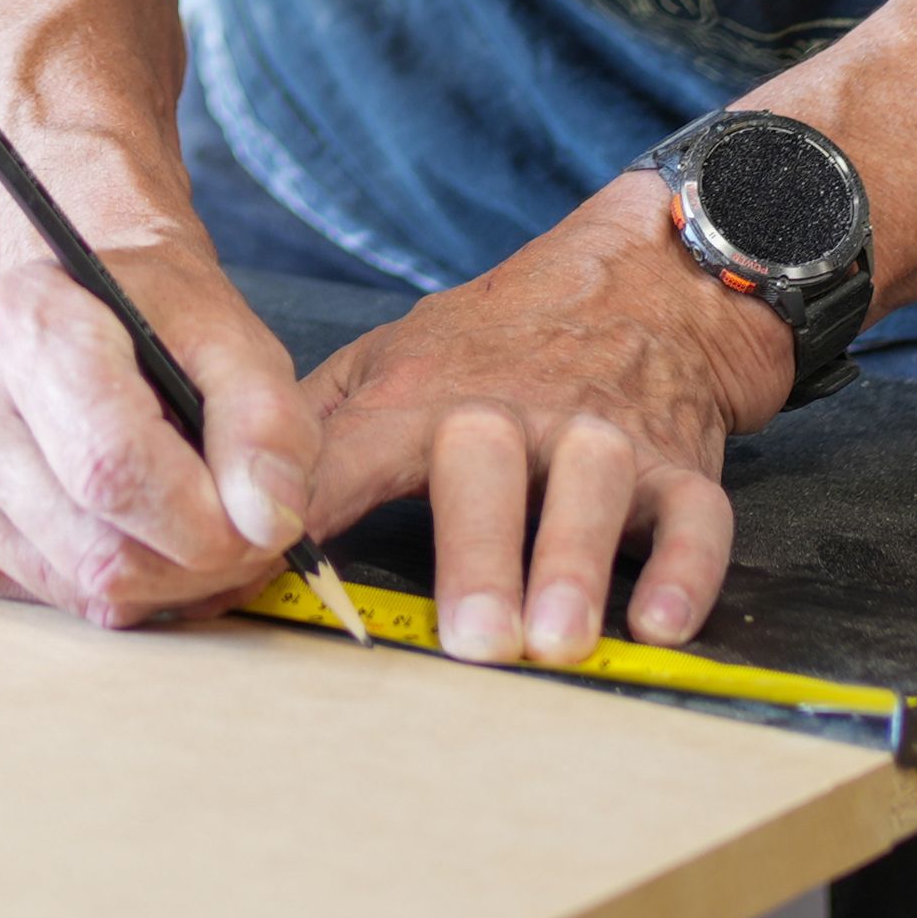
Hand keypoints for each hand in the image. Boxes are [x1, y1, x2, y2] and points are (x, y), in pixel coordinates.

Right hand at [0, 240, 320, 629]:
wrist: (86, 304)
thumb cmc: (157, 312)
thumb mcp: (231, 330)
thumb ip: (265, 417)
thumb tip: (268, 519)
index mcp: (28, 323)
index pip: (112, 464)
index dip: (201, 517)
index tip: (263, 520)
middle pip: (96, 547)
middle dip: (196, 561)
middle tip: (248, 535)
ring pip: (78, 588)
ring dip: (164, 582)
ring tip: (203, 527)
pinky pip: (52, 600)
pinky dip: (116, 589)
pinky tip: (142, 531)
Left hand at [303, 172, 793, 667]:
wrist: (646, 275)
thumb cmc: (498, 342)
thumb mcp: (392, 358)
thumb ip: (317, 432)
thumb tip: (221, 515)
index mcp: (421, 397)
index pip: (348, 454)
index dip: (305, 509)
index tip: (273, 573)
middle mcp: (511, 411)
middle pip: (485, 467)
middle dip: (478, 554)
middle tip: (472, 641)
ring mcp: (601, 435)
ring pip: (592, 487)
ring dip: (575, 561)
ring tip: (557, 639)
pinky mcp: (678, 463)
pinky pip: (695, 516)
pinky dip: (687, 570)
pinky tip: (662, 624)